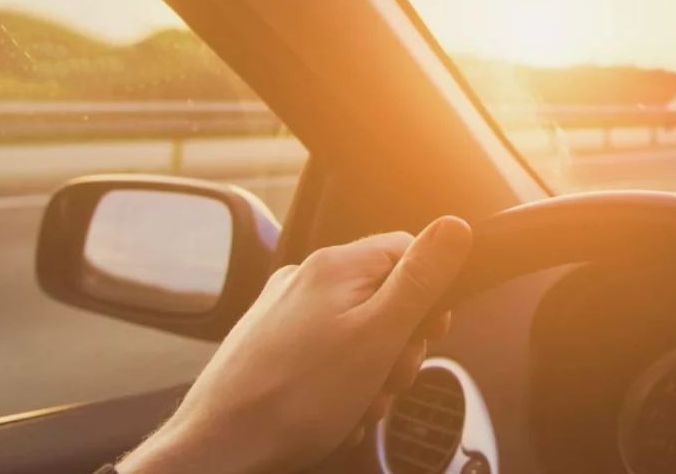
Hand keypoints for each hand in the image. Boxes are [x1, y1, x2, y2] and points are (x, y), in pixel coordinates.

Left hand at [118, 216, 472, 473]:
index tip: (430, 333)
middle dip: (398, 346)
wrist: (220, 449)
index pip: (408, 251)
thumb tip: (455, 227)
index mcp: (336, 266)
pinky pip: (326, 357)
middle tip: (388, 379)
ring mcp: (284, 314)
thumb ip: (421, 279)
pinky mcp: (270, 346)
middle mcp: (305, 280)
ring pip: (357, 333)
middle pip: (384, 297)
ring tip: (356, 404)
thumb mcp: (380, 335)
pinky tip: (333, 412)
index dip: (430, 295)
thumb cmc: (295, 398)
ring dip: (371, 374)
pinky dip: (340, 386)